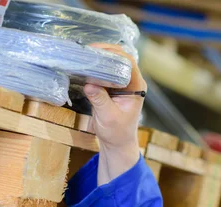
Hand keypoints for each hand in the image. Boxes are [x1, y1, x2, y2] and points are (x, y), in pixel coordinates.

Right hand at [84, 44, 147, 184]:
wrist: (117, 143)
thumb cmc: (117, 132)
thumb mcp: (108, 117)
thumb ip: (100, 100)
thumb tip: (89, 84)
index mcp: (136, 87)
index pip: (128, 62)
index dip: (113, 53)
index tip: (96, 51)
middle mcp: (132, 81)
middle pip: (120, 58)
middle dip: (104, 51)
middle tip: (86, 51)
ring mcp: (122, 83)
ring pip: (112, 62)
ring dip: (98, 57)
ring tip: (83, 55)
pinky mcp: (112, 86)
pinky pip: (105, 71)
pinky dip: (95, 66)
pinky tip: (84, 64)